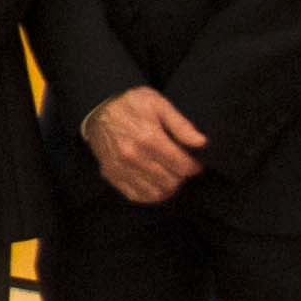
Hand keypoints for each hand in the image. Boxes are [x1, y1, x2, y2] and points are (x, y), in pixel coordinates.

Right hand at [82, 86, 208, 207]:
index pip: (182, 166)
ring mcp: (121, 168)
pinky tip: (155, 184)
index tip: (194, 163)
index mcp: (148, 138)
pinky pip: (136, 196)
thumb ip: (181, 125)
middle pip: (171, 181)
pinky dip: (149, 195)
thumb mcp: (159, 104)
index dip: (193, 166)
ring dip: (167, 188)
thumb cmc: (130, 104)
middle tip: (180, 168)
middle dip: (181, 177)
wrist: (98, 108)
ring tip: (169, 176)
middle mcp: (133, 156)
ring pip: (155, 193)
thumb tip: (201, 143)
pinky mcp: (111, 175)